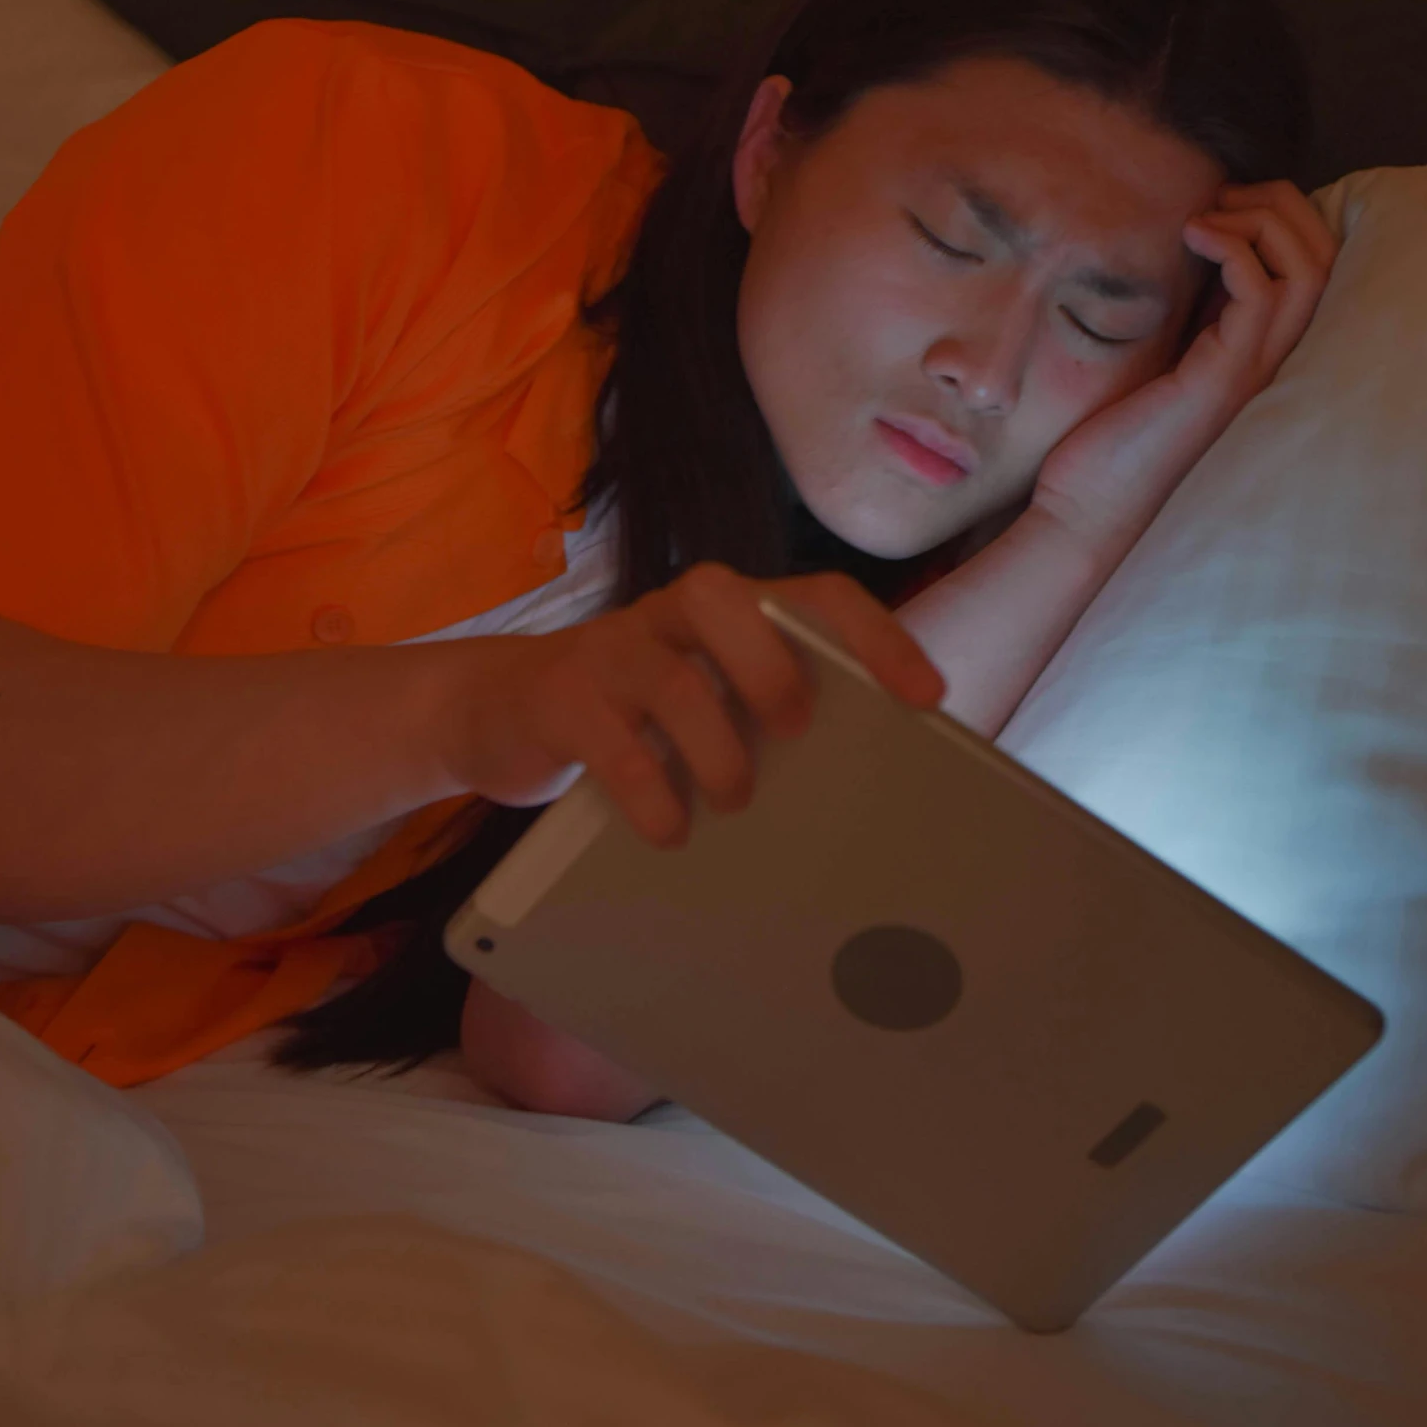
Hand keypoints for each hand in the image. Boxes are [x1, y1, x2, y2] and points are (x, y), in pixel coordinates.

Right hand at [440, 564, 943, 847]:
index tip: (927, 695)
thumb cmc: (637, 717)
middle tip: (795, 733)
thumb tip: (867, 784)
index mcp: (730, 613)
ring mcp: (610, 648)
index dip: (875, 636)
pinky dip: (650, 793)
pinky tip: (669, 831)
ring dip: (715, 747)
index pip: (815, 594)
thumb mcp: (708, 704)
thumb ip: (767, 718)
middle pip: (725, 597)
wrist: (500, 713)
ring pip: (672, 674)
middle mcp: (671, 613)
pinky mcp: (559, 696)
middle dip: (771, 666)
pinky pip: (612, 741)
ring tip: (732, 799)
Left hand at [1030, 180, 1336, 552]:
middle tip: (1220, 199)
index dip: (1285, 215)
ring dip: (1261, 219)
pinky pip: (1261, 292)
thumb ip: (1188, 310)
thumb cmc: (1113, 438)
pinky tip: (1192, 238)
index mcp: (1263, 351)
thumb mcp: (1160, 353)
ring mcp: (1256, 372)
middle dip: (1282, 203)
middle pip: (1328, 255)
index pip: (1318, 264)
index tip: (1223, 204)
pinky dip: (1234, 247)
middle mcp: (1275, 361)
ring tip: (1204, 219)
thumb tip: (1187, 243)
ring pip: (1308, 266)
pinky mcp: (1223, 380)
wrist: (1087, 511)